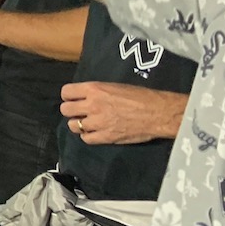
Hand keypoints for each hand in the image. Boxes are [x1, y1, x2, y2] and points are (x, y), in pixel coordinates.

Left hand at [59, 81, 186, 144]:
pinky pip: (86, 139)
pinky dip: (88, 136)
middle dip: (71, 111)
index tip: (73, 99)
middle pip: (66, 110)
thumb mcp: (114, 86)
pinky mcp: (106, 137)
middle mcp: (92, 105)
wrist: (159, 112)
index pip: (66, 92)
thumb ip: (97, 92)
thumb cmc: (141, 96)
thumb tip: (85, 96)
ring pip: (73, 125)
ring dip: (79, 124)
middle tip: (79, 112)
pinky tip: (95, 132)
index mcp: (94, 89)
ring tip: (87, 123)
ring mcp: (98, 122)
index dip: (69, 96)